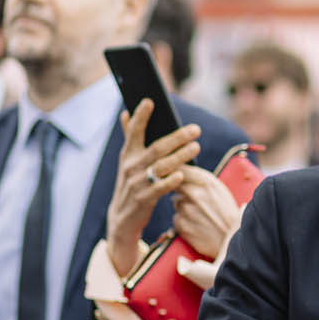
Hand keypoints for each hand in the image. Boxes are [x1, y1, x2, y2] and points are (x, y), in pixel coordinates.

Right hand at [107, 99, 201, 275]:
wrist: (122, 218)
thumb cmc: (131, 183)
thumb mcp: (126, 161)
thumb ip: (129, 137)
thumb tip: (126, 113)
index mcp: (128, 154)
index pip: (134, 132)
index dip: (141, 116)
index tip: (150, 101)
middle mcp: (132, 166)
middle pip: (157, 148)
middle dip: (177, 137)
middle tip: (196, 129)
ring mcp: (138, 183)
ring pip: (162, 166)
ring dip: (180, 156)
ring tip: (196, 147)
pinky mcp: (145, 199)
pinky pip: (160, 188)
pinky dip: (171, 181)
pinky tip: (182, 174)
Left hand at [170, 164, 241, 260]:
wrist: (233, 241)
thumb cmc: (228, 214)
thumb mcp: (221, 191)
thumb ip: (201, 179)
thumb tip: (180, 170)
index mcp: (206, 182)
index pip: (181, 169)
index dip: (176, 172)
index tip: (176, 175)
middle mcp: (194, 193)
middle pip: (175, 185)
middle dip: (181, 191)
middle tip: (195, 200)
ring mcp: (186, 209)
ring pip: (176, 203)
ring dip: (184, 207)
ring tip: (200, 216)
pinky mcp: (182, 224)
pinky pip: (176, 219)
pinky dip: (184, 222)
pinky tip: (198, 226)